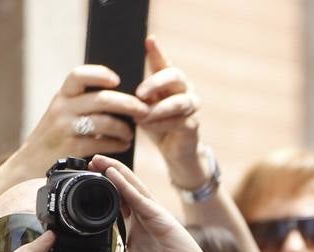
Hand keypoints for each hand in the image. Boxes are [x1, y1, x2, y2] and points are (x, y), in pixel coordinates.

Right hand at [19, 66, 149, 164]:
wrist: (31, 162)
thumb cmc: (56, 135)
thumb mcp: (63, 112)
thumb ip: (84, 102)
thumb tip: (122, 96)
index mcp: (62, 95)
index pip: (79, 75)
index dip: (99, 74)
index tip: (117, 79)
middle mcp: (62, 108)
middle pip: (102, 99)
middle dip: (128, 104)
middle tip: (144, 110)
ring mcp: (65, 128)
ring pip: (105, 122)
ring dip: (124, 128)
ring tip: (130, 133)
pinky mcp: (70, 148)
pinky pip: (102, 143)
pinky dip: (117, 143)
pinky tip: (123, 144)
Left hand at [87, 155, 219, 251]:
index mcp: (137, 231)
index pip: (117, 204)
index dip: (103, 192)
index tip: (84, 184)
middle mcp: (145, 219)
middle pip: (124, 189)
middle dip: (106, 174)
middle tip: (88, 163)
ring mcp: (154, 216)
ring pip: (132, 187)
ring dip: (115, 171)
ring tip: (98, 160)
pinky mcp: (161, 218)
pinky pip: (140, 198)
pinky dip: (125, 185)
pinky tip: (112, 174)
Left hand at [136, 37, 205, 186]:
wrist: (173, 150)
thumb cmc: (156, 123)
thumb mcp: (144, 107)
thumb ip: (139, 96)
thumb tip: (121, 90)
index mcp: (170, 81)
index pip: (163, 62)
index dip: (157, 51)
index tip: (149, 40)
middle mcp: (184, 89)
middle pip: (176, 76)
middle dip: (157, 83)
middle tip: (140, 93)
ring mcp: (191, 107)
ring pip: (179, 102)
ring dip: (159, 109)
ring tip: (142, 115)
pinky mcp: (193, 125)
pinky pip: (179, 122)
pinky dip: (161, 124)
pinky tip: (147, 126)